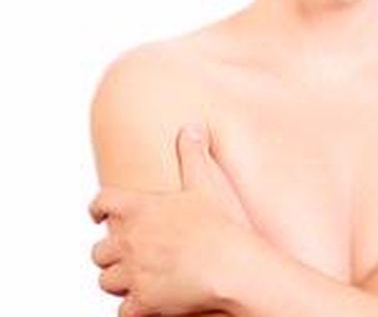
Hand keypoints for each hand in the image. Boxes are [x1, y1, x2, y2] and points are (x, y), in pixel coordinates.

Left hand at [89, 123, 258, 315]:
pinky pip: (124, 310)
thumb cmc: (221, 225)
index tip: (97, 214)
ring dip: (119, 280)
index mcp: (137, 208)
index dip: (97, 208)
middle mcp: (128, 241)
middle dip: (112, 253)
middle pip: (98, 250)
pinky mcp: (143, 302)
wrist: (232, 267)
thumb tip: (192, 127)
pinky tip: (147, 304)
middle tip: (128, 253)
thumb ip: (193, 153)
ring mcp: (133, 274)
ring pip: (107, 281)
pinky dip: (133, 309)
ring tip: (136, 279)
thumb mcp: (207, 182)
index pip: (101, 203)